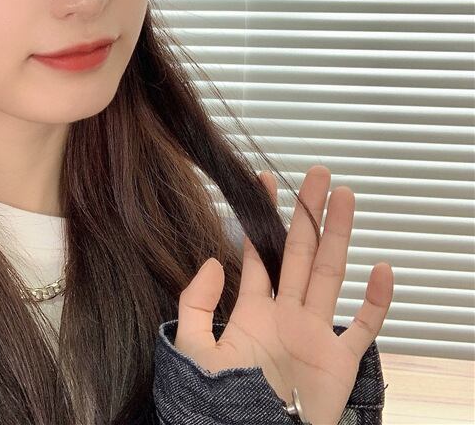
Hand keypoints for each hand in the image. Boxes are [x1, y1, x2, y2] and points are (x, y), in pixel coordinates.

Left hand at [173, 165, 393, 424]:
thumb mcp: (195, 349)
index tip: (264, 182)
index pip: (259, 252)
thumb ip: (197, 304)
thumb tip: (213, 261)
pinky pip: (363, 326)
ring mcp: (315, 334)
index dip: (262, 218)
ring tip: (344, 197)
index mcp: (253, 311)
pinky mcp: (339, 360)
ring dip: (338, 235)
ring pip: (330, 273)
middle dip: (308, 212)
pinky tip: (382, 269)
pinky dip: (376, 301)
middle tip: (317, 175)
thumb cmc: (221, 404)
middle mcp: (286, 315)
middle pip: (300, 252)